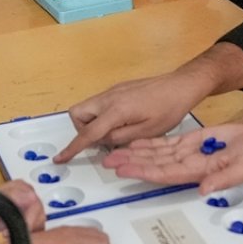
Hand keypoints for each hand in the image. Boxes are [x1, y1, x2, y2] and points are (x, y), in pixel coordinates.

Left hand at [0, 180, 44, 233]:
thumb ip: (13, 199)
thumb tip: (31, 196)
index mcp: (22, 188)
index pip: (37, 205)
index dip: (29, 220)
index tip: (20, 229)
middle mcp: (26, 194)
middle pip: (40, 214)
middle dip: (28, 227)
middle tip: (12, 234)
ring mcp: (26, 205)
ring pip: (39, 222)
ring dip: (27, 232)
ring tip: (11, 234)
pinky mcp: (24, 216)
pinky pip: (34, 227)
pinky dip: (27, 234)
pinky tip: (15, 235)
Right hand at [53, 72, 212, 162]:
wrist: (181, 85)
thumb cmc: (169, 109)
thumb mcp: (147, 132)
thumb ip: (120, 138)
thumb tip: (101, 141)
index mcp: (116, 110)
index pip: (87, 132)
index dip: (73, 147)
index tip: (61, 158)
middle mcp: (109, 97)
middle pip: (77, 113)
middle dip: (82, 129)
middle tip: (103, 140)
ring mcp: (112, 91)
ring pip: (87, 107)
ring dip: (93, 122)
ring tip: (116, 132)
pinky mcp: (118, 89)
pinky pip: (99, 103)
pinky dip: (102, 115)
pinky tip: (123, 122)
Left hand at [104, 124, 242, 194]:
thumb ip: (223, 179)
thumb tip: (204, 190)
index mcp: (197, 172)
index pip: (164, 173)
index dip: (143, 172)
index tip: (124, 169)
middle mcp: (187, 165)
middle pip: (153, 165)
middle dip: (131, 163)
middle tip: (108, 161)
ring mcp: (187, 154)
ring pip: (155, 155)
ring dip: (134, 153)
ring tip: (113, 152)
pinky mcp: (190, 143)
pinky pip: (165, 144)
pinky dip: (148, 143)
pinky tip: (133, 142)